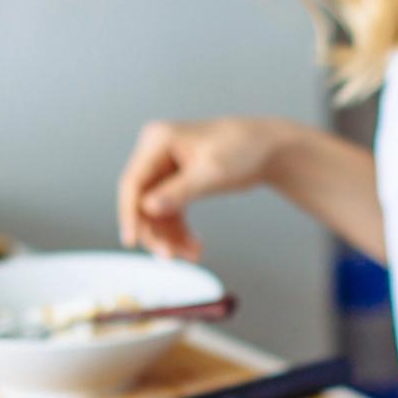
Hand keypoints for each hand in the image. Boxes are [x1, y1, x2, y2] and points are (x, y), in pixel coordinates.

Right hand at [116, 117, 289, 259]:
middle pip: (141, 200)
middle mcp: (156, 153)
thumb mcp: (211, 172)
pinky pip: (170, 213)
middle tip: (170, 256)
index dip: (129, 214)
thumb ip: (179, 192)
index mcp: (158, 140)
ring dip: (170, 237)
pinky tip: (194, 247)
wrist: (268, 148)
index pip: (133, 182)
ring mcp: (165, 168)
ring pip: (155, 212)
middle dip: (155, 231)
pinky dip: (180, 232)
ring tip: (192, 255)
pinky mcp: (176, 182)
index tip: (131, 241)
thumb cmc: (243, 149)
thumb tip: (147, 208)